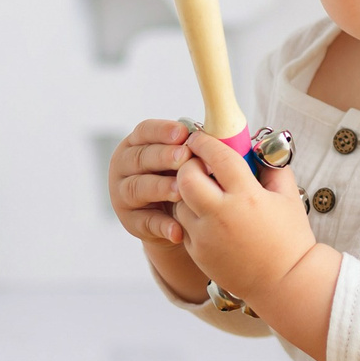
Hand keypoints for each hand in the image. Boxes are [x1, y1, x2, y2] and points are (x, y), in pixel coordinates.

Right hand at [110, 119, 206, 301]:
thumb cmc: (186, 178)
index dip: (162, 130)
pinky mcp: (130, 220)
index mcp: (139, 142)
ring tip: (180, 191)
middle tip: (184, 158)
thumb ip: (200, 146)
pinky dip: (162, 225)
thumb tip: (236, 135)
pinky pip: (145, 222)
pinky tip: (178, 230)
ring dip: (160, 188)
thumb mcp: (188, 159)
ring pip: (138, 187)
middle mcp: (125, 165)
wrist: (172, 216)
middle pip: (140, 157)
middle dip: (163, 156)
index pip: (145, 130)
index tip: (183, 133)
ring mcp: (123, 193)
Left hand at [173, 136, 316, 303]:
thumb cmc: (290, 239)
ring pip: (179, 201)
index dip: (205, 141)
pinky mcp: (197, 252)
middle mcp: (221, 215)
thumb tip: (257, 148)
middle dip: (189, 165)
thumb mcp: (289, 197)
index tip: (200, 137)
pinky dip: (190, 215)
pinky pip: (182, 225)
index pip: (217, 156)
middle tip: (200, 165)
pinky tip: (207, 215)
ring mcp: (205, 236)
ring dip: (187, 191)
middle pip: (186, 177)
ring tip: (205, 192)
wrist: (285, 283)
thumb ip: (272, 168)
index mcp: (247, 196)